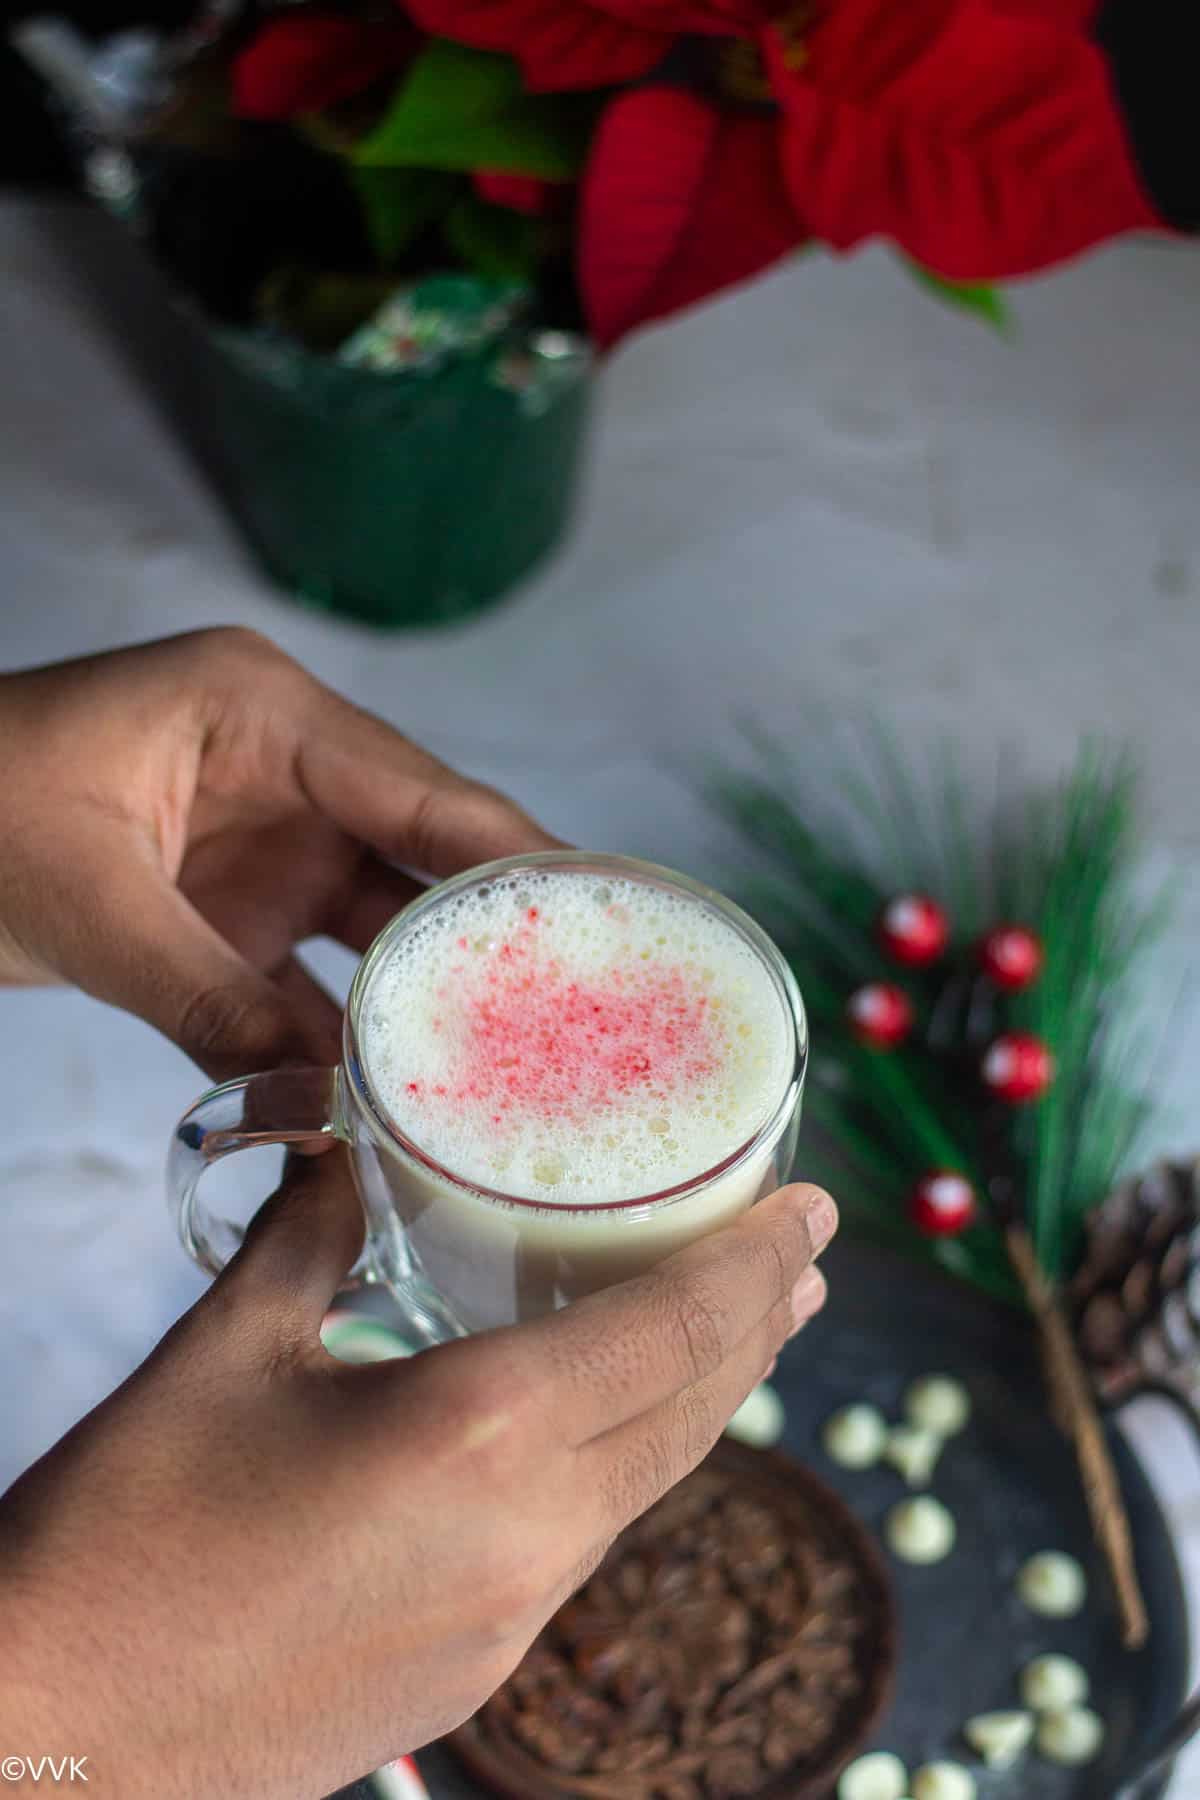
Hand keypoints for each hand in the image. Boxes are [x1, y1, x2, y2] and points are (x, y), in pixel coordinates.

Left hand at [0, 628, 555, 1078]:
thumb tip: (320, 1105)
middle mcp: (282, 771)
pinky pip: (307, 975)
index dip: (522, 855)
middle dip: (494, 932)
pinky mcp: (226, 909)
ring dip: (425, 995)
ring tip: (514, 1062)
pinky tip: (393, 1093)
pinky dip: (343, 1030)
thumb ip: (211, 1000)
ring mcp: (259, 844)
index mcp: (263, 715)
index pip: (425, 791)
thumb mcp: (91, 902)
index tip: (612, 915)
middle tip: (589, 1005)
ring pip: (373, 925)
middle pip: (421, 856)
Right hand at [0, 1159, 834, 1798]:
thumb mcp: (223, 1350)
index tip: (817, 1207)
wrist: (62, 1742)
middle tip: (805, 1253)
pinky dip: (629, 1463)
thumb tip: (347, 1150)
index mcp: (478, 1433)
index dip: (759, 1261)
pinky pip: (589, 1541)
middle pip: (694, 1411)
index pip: (676, 1331)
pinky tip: (603, 1433)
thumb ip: (310, 1233)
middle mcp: (528, 1535)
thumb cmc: (127, 1537)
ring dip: (705, 1396)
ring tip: (734, 1329)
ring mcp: (511, 1619)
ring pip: (652, 1483)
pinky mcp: (477, 1672)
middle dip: (761, 1323)